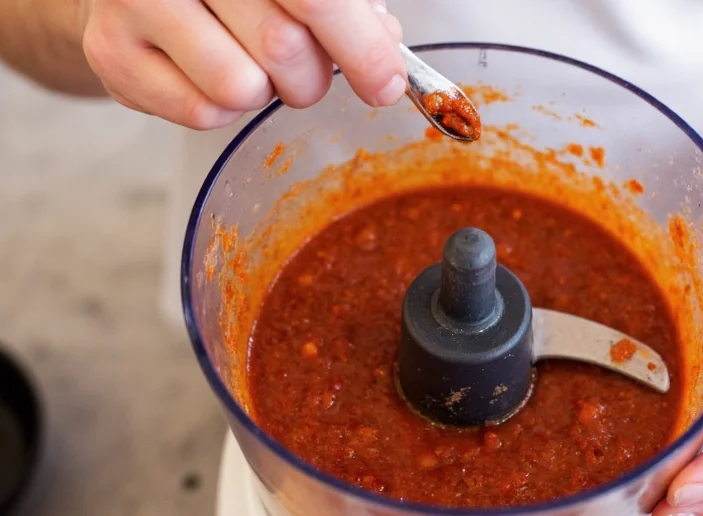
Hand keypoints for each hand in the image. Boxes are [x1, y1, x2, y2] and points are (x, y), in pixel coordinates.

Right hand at [78, 0, 405, 128]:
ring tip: (249, 66)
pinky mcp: (113, 54)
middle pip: (282, 47)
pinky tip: (208, 73)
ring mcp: (137, 1)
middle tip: (307, 71)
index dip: (363, 49)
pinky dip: (222, 108)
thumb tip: (384, 49)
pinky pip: (203, 113)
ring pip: (241, 87)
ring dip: (265, 92)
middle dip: (314, 77)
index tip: (386, 84)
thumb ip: (347, 6)